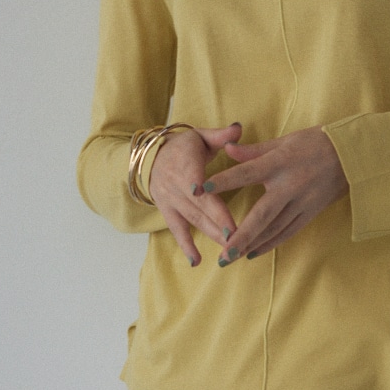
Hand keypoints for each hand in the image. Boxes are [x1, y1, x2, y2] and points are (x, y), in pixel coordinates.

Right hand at [148, 123, 242, 265]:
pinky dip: (186, 246)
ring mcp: (171, 201)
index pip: (191, 174)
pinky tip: (197, 261)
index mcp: (185, 162)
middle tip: (236, 233)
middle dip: (217, 218)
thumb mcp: (200, 136)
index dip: (196, 183)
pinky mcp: (167, 212)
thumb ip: (220, 135)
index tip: (201, 191)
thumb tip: (239, 128)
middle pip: (198, 203)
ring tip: (230, 247)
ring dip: (211, 233)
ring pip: (193, 219)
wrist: (151, 159)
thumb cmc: (183, 147)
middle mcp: (176, 184)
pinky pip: (177, 230)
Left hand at [207, 126, 348, 263]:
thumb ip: (254, 150)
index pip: (246, 172)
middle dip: (240, 236)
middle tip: (222, 254)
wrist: (352, 155)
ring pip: (274, 229)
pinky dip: (270, 243)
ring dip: (252, 245)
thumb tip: (227, 150)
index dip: (224, 181)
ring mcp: (302, 202)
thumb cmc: (315, 142)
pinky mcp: (311, 212)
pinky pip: (288, 231)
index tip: (202, 190)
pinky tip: (254, 252)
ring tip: (232, 257)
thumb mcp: (285, 141)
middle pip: (262, 214)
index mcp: (280, 162)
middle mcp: (290, 185)